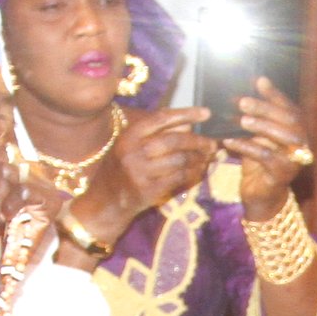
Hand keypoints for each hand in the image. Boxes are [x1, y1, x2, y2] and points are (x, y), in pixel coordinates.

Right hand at [79, 106, 218, 238]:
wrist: (104, 202)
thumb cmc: (120, 170)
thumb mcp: (129, 146)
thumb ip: (155, 133)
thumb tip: (187, 124)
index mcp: (128, 136)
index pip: (161, 118)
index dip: (185, 114)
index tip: (206, 113)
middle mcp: (132, 152)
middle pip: (174, 140)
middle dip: (198, 141)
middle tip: (212, 143)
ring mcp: (140, 172)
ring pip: (179, 160)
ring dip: (198, 159)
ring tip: (207, 158)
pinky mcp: (149, 191)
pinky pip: (179, 178)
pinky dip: (192, 174)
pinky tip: (198, 171)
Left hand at [224, 77, 314, 220]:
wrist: (261, 196)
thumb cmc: (258, 163)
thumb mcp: (257, 136)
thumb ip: (256, 117)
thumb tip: (244, 92)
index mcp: (297, 131)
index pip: (289, 108)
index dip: (275, 94)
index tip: (259, 81)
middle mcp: (302, 144)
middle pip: (289, 120)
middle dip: (266, 109)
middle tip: (244, 102)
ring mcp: (295, 160)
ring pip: (282, 138)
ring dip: (261, 126)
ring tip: (241, 120)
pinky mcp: (283, 174)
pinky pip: (265, 156)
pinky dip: (246, 147)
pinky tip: (229, 142)